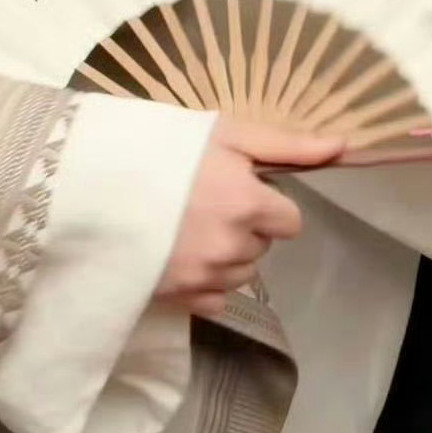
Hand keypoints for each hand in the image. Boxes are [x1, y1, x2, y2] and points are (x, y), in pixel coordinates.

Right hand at [156, 119, 343, 319]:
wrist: (88, 180)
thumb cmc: (160, 146)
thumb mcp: (226, 132)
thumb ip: (288, 145)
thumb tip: (343, 148)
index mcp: (248, 204)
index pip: (290, 220)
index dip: (267, 202)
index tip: (238, 187)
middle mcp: (232, 247)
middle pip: (262, 246)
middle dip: (245, 226)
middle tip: (205, 201)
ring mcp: (204, 277)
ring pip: (241, 274)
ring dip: (226, 254)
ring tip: (187, 225)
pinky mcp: (177, 299)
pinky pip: (214, 300)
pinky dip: (204, 282)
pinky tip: (178, 253)